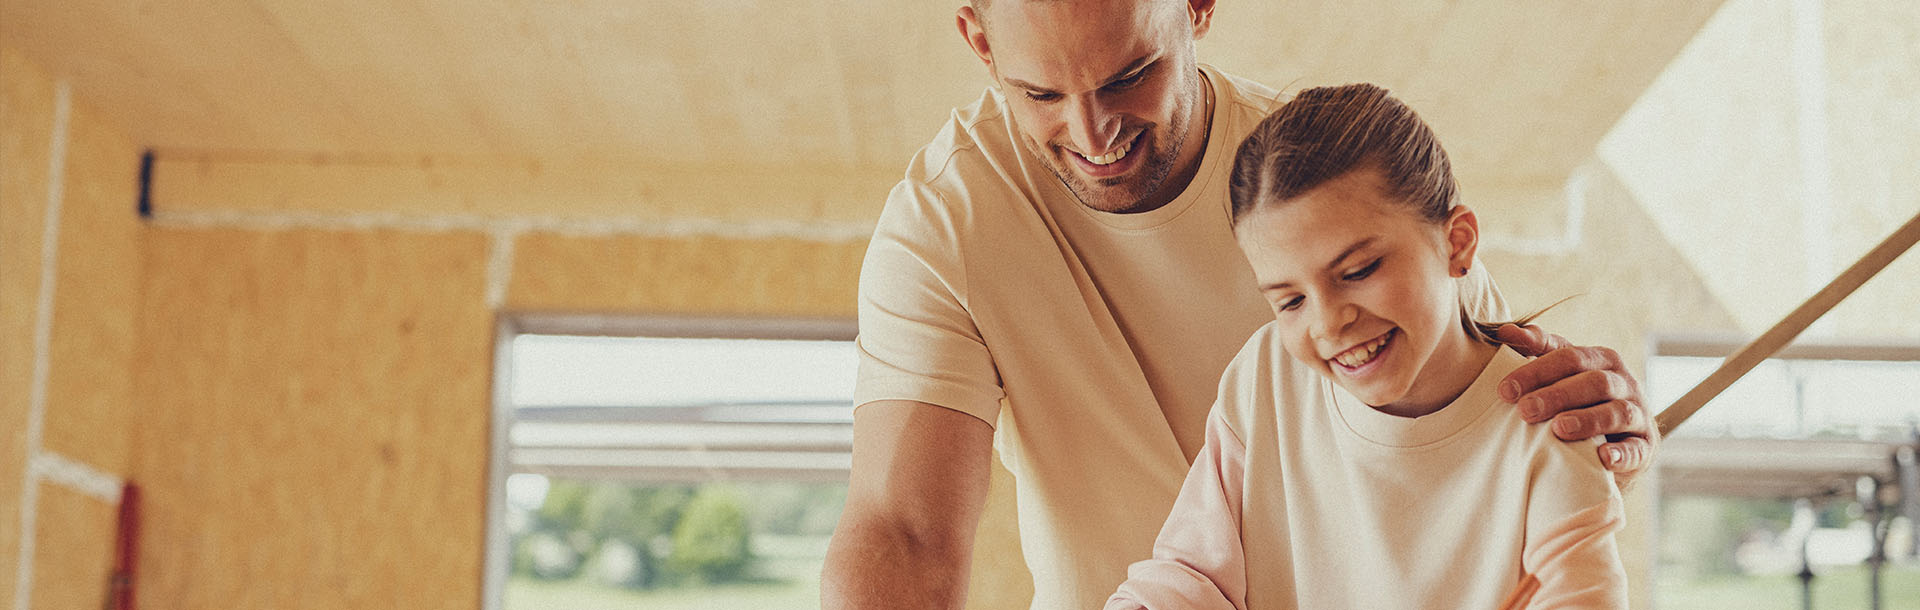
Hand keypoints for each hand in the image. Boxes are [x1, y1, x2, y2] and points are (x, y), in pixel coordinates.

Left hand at [1491, 323, 1657, 488]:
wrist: (1617, 440)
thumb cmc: (1580, 400)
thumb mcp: (1563, 373)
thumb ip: (1539, 350)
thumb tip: (1506, 330)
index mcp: (1602, 359)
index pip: (1569, 357)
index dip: (1537, 371)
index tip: (1505, 389)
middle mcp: (1624, 382)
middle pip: (1593, 382)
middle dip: (1557, 395)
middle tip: (1525, 410)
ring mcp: (1638, 414)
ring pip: (1617, 412)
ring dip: (1588, 420)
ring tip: (1559, 428)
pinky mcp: (1645, 446)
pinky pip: (1637, 449)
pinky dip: (1622, 453)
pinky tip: (1603, 457)